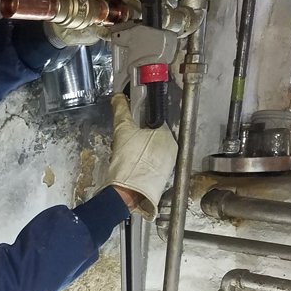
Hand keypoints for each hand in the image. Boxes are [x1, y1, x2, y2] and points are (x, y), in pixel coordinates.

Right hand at [105, 93, 177, 218]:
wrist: (127, 193)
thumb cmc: (128, 160)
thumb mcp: (122, 130)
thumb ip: (121, 110)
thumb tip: (118, 97)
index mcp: (168, 135)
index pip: (155, 121)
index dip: (140, 121)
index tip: (130, 126)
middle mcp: (172, 151)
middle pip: (153, 138)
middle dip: (139, 139)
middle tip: (125, 143)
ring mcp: (168, 167)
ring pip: (151, 153)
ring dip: (139, 152)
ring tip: (126, 157)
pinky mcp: (161, 180)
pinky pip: (151, 167)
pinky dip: (141, 166)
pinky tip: (131, 168)